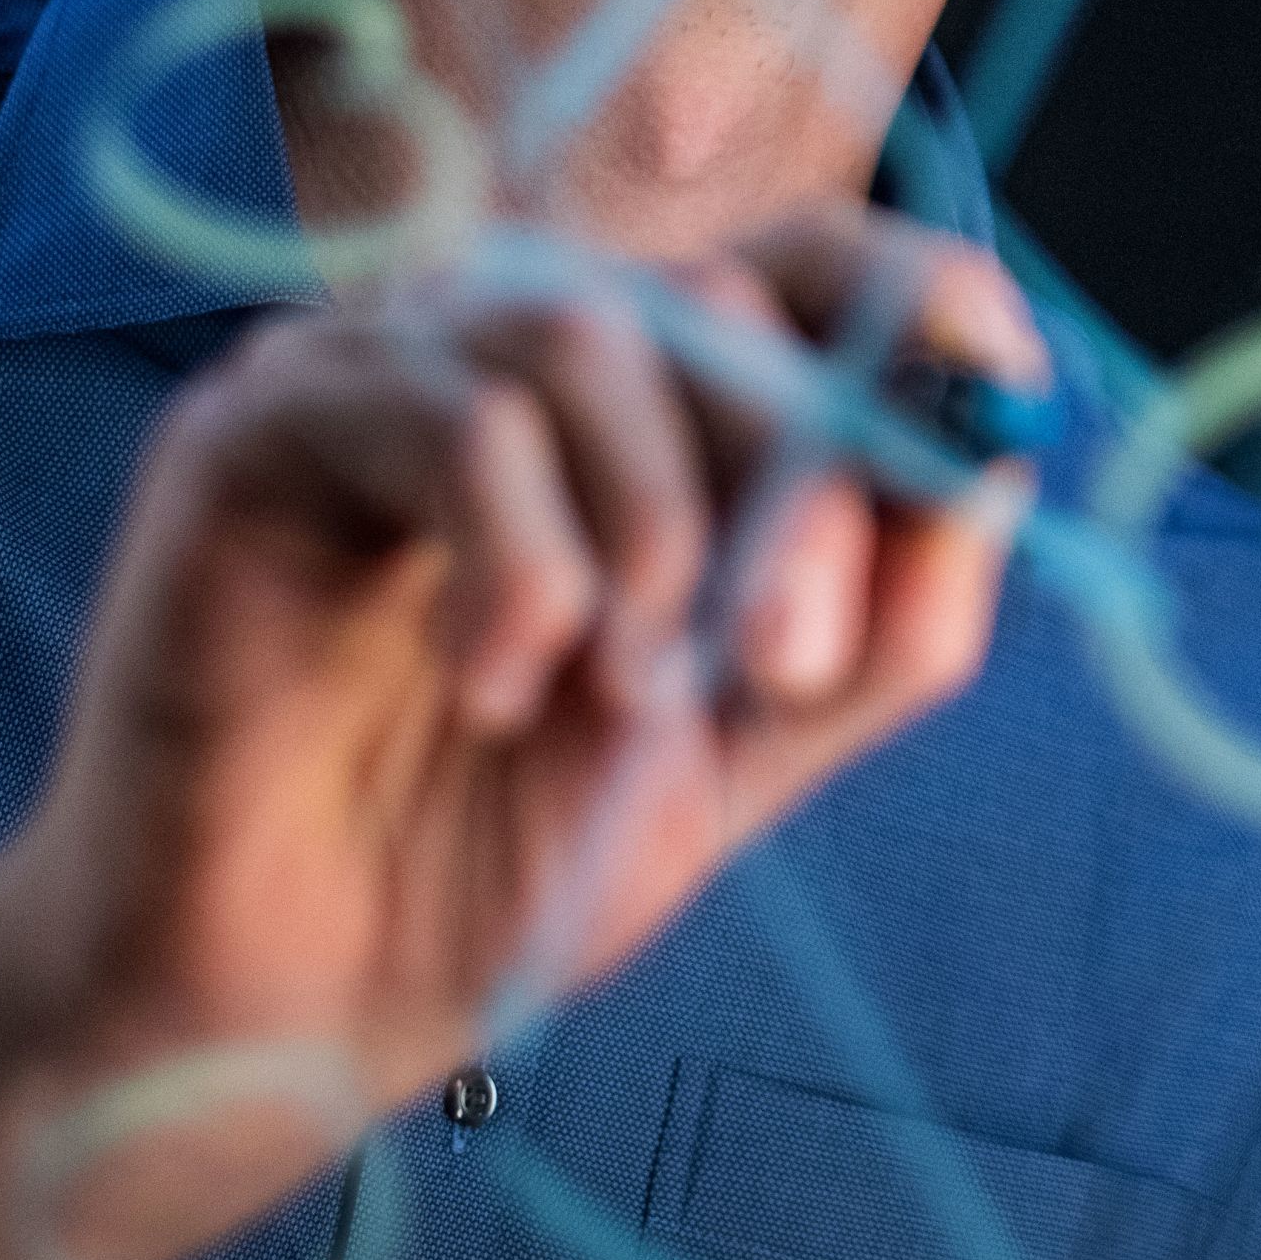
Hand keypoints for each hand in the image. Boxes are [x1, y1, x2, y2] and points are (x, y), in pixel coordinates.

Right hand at [0, 206, 1043, 1259]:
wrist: (296, 1001)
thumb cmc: (504, 852)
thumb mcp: (754, 739)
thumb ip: (888, 615)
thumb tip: (998, 460)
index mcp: (641, 399)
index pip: (799, 258)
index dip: (908, 287)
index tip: (997, 368)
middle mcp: (512, 344)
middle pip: (716, 292)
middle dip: (796, 477)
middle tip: (784, 664)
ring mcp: (383, 364)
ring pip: (587, 329)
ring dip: (652, 523)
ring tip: (620, 690)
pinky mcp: (262, 421)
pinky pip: (446, 407)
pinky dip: (518, 557)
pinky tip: (493, 682)